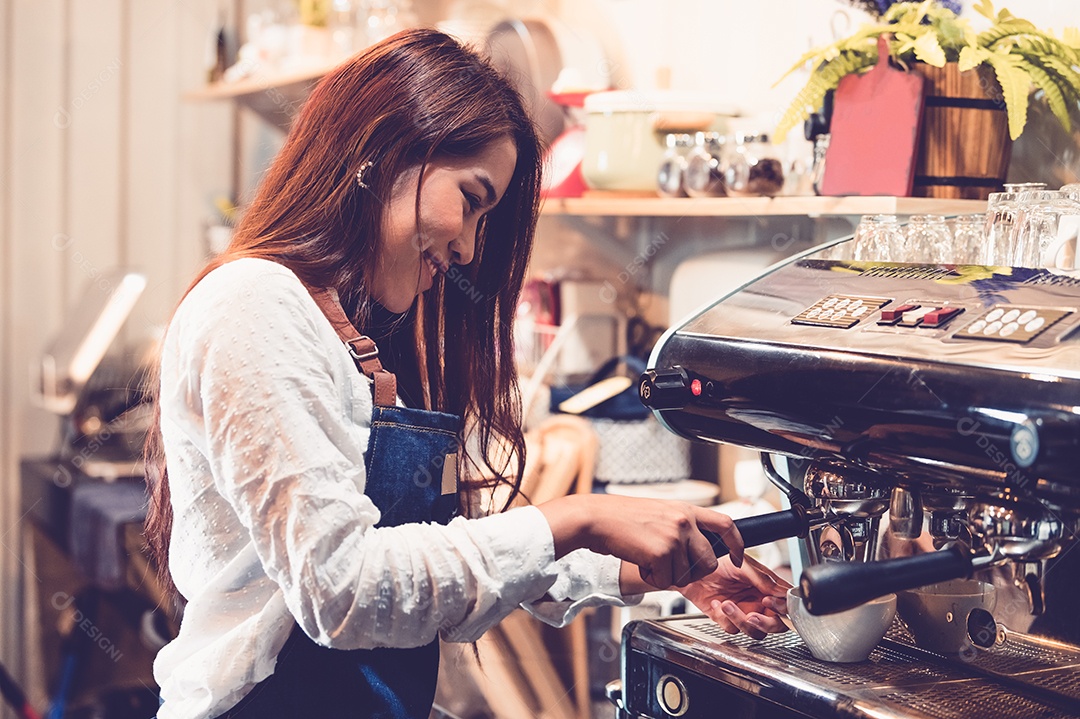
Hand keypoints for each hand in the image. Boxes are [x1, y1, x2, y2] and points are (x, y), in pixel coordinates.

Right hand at [538, 495, 743, 589]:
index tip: (736, 557)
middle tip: (669, 568)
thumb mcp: (658, 513)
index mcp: (685, 510)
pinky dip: (651, 578)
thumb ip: (679, 527)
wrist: (595, 518)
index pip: (726, 524)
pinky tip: (639, 562)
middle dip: (693, 572)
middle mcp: (684, 521)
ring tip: (647, 559)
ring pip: (686, 574)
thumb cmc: (619, 517)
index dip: (736, 544)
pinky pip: (665, 581)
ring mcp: (674, 536)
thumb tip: (694, 550)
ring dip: (666, 575)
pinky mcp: (661, 552)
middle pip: (709, 561)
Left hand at [677, 554, 790, 639]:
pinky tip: (716, 603)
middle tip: (752, 616)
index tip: (769, 602)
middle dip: (765, 624)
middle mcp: (758, 602)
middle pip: (775, 625)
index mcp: (767, 587)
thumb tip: (781, 592)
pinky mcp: (727, 619)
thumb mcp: (742, 565)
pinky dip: (723, 618)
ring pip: (754, 631)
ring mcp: (743, 611)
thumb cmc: (718, 561)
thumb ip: (763, 579)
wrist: (692, 567)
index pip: (785, 604)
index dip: (782, 608)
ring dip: (740, 620)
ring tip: (727, 604)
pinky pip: (732, 628)